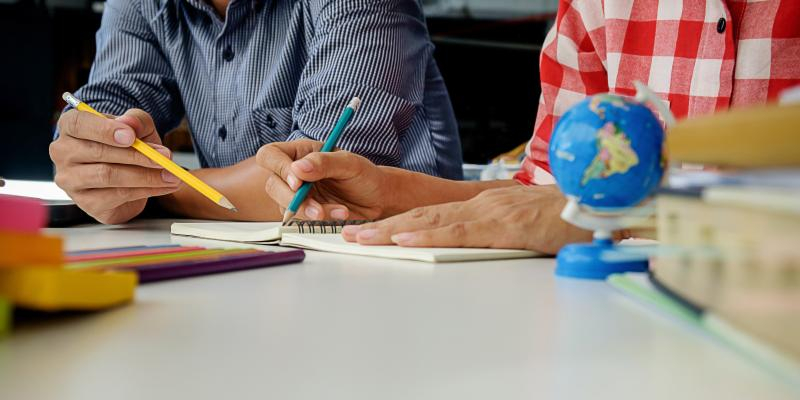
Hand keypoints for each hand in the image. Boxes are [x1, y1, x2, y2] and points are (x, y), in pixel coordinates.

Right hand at [50, 109, 180, 223]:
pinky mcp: (87, 202)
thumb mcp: (137, 127)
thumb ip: (136, 121)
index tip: (131, 137)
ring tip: (170, 175)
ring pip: (108, 176)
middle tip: (164, 157)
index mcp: (70, 127)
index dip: (105, 130)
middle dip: (136, 155)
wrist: (129, 173)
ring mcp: (71, 180)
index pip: (78, 124)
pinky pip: (117, 196)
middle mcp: (63, 153)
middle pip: (97, 153)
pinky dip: (145, 191)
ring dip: (145, 176)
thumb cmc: (127, 145)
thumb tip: (129, 124)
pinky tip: (162, 186)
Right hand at [256, 140, 387, 219]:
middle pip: (272, 185)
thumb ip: (324, 162)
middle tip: (316, 208)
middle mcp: (294, 172)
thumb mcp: (349, 163)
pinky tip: (340, 214)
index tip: (298, 183)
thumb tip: (298, 169)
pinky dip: (320, 220)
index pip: (271, 155)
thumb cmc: (365, 175)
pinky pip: (300, 219)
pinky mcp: (304, 212)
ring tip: (340, 210)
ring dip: (309, 212)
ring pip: (284, 206)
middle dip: (293, 199)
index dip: (279, 169)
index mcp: (301, 152)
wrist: (378, 199)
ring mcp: (297, 194)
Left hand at [341, 185, 592, 253]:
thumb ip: (497, 230)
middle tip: (348, 235)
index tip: (370, 231)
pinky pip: (460, 232)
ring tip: (362, 238)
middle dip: (382, 226)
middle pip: (422, 216)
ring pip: (433, 221)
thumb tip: (472, 240)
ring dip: (393, 230)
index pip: (431, 214)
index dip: (397, 223)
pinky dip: (429, 235)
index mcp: (483, 206)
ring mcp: (491, 212)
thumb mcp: (524, 223)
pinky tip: (405, 239)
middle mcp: (481, 205)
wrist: (601, 204)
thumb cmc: (567, 218)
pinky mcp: (505, 226)